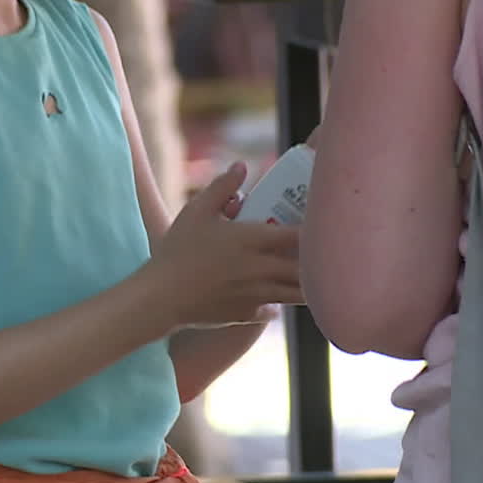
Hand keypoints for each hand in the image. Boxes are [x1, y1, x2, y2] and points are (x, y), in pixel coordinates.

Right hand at [142, 162, 304, 329]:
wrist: (161, 297)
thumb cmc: (177, 251)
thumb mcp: (196, 211)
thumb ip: (222, 187)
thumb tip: (241, 166)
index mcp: (253, 240)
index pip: (300, 235)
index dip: (315, 231)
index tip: (318, 226)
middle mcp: (261, 269)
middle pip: (307, 269)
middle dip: (318, 263)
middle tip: (321, 254)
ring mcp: (257, 295)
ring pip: (296, 294)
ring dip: (306, 286)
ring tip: (309, 279)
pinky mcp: (247, 316)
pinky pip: (272, 311)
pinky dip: (275, 305)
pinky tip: (270, 299)